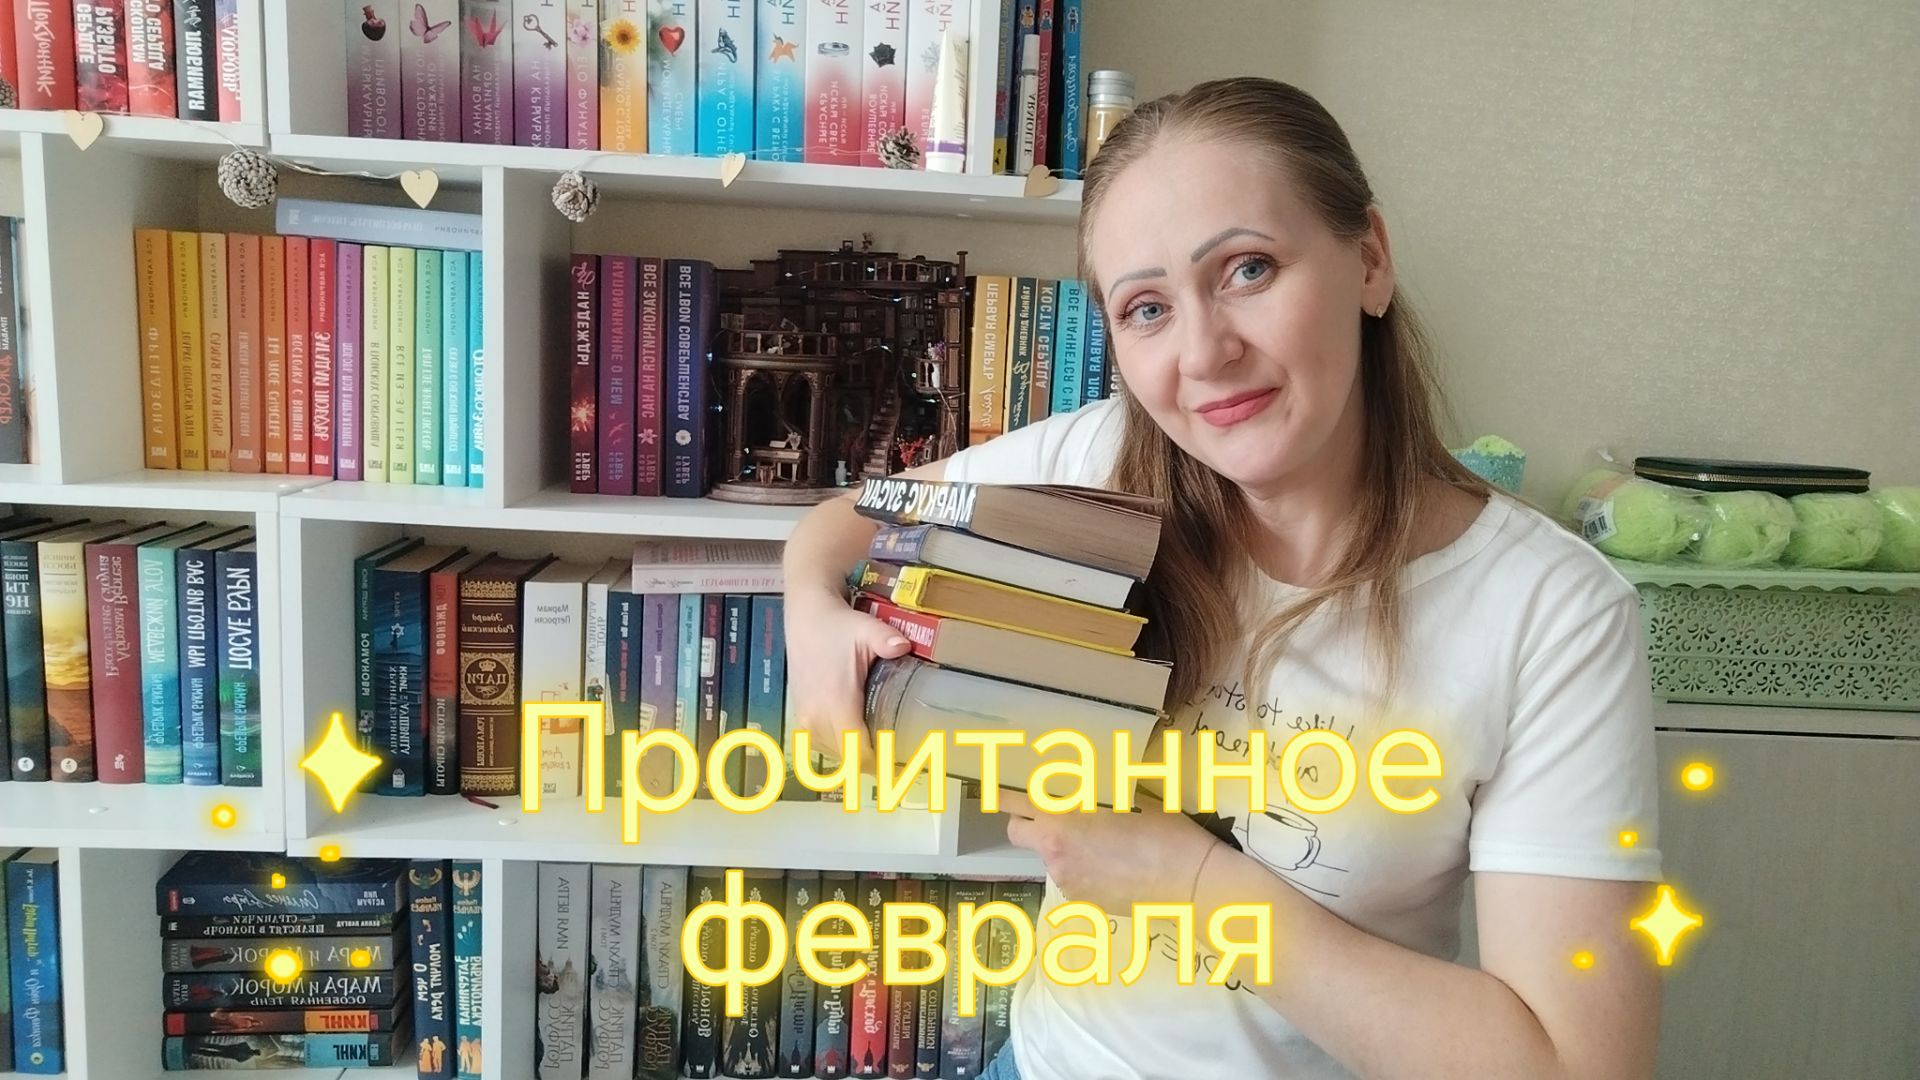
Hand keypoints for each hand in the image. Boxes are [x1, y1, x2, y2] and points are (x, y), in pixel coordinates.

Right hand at [780, 589, 912, 774]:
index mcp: (835, 703)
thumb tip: (905, 645)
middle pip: (847, 759)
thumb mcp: (865, 629)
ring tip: (883, 752)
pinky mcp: (801, 714)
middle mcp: (816, 716)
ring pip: (833, 755)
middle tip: (901, 760)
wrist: (806, 617)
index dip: (879, 763)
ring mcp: (806, 717)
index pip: (856, 751)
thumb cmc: (838, 625)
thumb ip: (886, 640)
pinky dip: (840, 748)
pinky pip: (821, 744)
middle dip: (873, 763)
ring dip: (855, 757)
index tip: (902, 766)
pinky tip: (858, 741)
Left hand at [999, 789, 1222, 913]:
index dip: (1002, 794)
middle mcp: (1054, 855)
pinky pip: (1072, 878)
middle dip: (1028, 821)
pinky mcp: (1084, 903)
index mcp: (1060, 823)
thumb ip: (1095, 791)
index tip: (997, 786)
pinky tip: (1116, 865)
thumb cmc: (1164, 832)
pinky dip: (1083, 869)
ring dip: (1061, 846)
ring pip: (1049, 857)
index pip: (1012, 804)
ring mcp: (1068, 883)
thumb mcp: (1130, 797)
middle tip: (1053, 811)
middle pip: (1018, 833)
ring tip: (1102, 841)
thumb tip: (1082, 780)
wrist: (1191, 884)